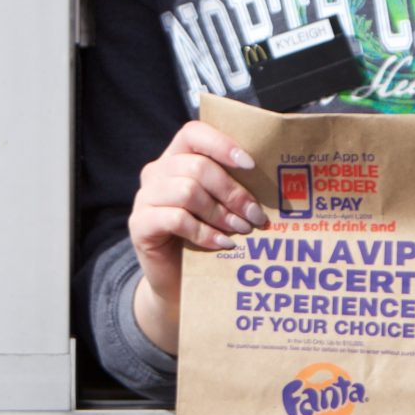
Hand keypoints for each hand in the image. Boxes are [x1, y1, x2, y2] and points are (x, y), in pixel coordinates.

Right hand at [128, 116, 269, 352]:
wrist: (177, 281)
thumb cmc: (205, 237)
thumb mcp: (219, 205)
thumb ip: (232, 186)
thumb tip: (274, 180)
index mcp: (176, 158)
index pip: (193, 133)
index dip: (222, 144)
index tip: (251, 165)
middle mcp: (156, 172)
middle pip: (196, 167)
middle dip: (232, 191)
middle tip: (256, 215)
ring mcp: (145, 198)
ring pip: (187, 191)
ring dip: (221, 213)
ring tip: (242, 230)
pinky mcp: (139, 224)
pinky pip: (176, 220)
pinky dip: (204, 232)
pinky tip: (223, 244)